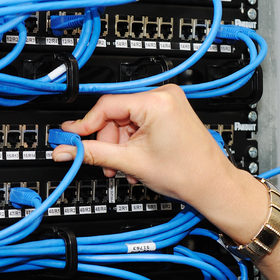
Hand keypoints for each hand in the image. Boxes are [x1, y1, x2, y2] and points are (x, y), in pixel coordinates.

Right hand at [51, 85, 238, 208]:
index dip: (86, 126)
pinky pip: (139, 122)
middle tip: (106, 163)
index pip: (107, 106)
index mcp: (156, 101)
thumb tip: (67, 149)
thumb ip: (93, 154)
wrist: (212, 185)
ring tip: (126, 167)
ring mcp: (169, 102)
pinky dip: (133, 142)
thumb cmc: (187, 173)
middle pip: (116, 114)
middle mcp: (164, 95)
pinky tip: (136, 160)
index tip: (71, 138)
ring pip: (126, 120)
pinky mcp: (170, 111)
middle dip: (108, 142)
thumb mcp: (131, 162)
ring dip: (120, 146)